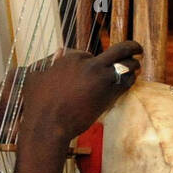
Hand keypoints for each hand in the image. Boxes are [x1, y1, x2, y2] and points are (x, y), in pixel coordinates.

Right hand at [18, 41, 141, 144]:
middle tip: (137, 47)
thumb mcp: (35, 76)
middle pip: (118, 50)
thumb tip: (55, 57)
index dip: (91, 61)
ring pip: (126, 66)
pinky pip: (126, 83)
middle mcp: (89, 64)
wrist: (48, 125)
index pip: (88, 54)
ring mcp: (101, 79)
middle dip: (131, 47)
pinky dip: (131, 80)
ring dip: (133, 65)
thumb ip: (46, 65)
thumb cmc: (37, 103)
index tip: (92, 69)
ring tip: (137, 65)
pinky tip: (133, 79)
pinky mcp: (108, 95)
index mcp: (71, 58)